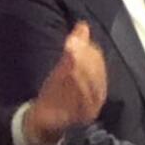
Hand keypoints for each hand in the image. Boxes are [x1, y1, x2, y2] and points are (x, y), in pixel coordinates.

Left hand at [23, 22, 106, 144]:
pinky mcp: (78, 119)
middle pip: (96, 75)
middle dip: (85, 58)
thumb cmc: (58, 91)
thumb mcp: (66, 67)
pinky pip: (80, 103)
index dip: (88, 49)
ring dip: (80, 70)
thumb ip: (77, 48)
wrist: (45, 119)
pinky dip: (76, 88)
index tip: (75, 38)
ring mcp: (89, 109)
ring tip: (70, 55)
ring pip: (89, 88)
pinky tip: (68, 74)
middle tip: (71, 44)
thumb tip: (82, 25)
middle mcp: (97, 96)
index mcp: (98, 83)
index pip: (98, 63)